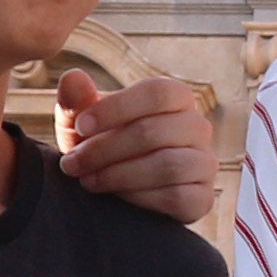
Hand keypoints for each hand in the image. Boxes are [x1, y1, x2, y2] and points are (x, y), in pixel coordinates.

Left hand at [54, 68, 224, 226]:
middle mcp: (198, 127)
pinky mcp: (202, 198)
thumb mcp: (82, 124)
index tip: (80, 126)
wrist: (118, 191)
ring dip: (119, 175)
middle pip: (154, 132)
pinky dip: (139, 198)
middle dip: (105, 150)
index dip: (116, 108)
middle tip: (73, 164)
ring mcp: (204, 163)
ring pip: (167, 165)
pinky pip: (177, 196)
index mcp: (176, 97)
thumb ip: (76, 100)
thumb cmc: (101, 146)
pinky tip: (116, 197)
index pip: (157, 92)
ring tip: (88, 180)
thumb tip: (72, 78)